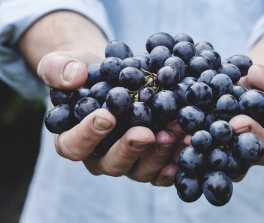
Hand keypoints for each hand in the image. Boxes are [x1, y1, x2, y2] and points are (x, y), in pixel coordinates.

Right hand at [38, 51, 184, 185]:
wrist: (111, 75)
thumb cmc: (84, 73)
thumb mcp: (63, 63)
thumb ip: (58, 69)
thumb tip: (74, 77)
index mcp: (72, 139)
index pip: (73, 146)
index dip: (87, 135)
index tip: (106, 116)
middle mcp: (100, 156)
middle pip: (111, 164)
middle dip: (130, 149)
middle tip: (146, 133)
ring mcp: (128, 160)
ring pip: (140, 170)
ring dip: (158, 154)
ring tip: (174, 134)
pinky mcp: (149, 157)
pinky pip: (162, 169)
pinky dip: (175, 161)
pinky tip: (187, 147)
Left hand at [177, 62, 263, 181]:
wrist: (244, 84)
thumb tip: (257, 77)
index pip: (263, 148)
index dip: (252, 135)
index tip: (238, 122)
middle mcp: (241, 156)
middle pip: (230, 161)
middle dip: (213, 148)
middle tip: (196, 137)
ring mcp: (219, 153)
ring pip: (206, 159)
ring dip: (189, 148)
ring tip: (174, 133)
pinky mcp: (200, 146)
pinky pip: (189, 147)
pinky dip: (176, 139)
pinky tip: (163, 128)